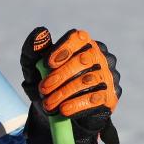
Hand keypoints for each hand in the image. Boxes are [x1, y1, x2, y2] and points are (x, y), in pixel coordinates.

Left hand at [19, 27, 121, 143]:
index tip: (47, 64)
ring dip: (65, 93)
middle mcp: (100, 57)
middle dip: (60, 75)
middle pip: (84, 60)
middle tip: (43, 89)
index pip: (78, 38)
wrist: (55, 112)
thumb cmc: (45, 83)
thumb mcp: (32, 68)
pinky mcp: (111, 96)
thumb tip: (40, 31)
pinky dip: (77, 104)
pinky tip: (64, 110)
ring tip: (48, 103)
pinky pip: (97, 98)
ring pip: (89, 80)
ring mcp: (108, 76)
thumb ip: (32, 50)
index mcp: (82, 45)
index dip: (64, 48)